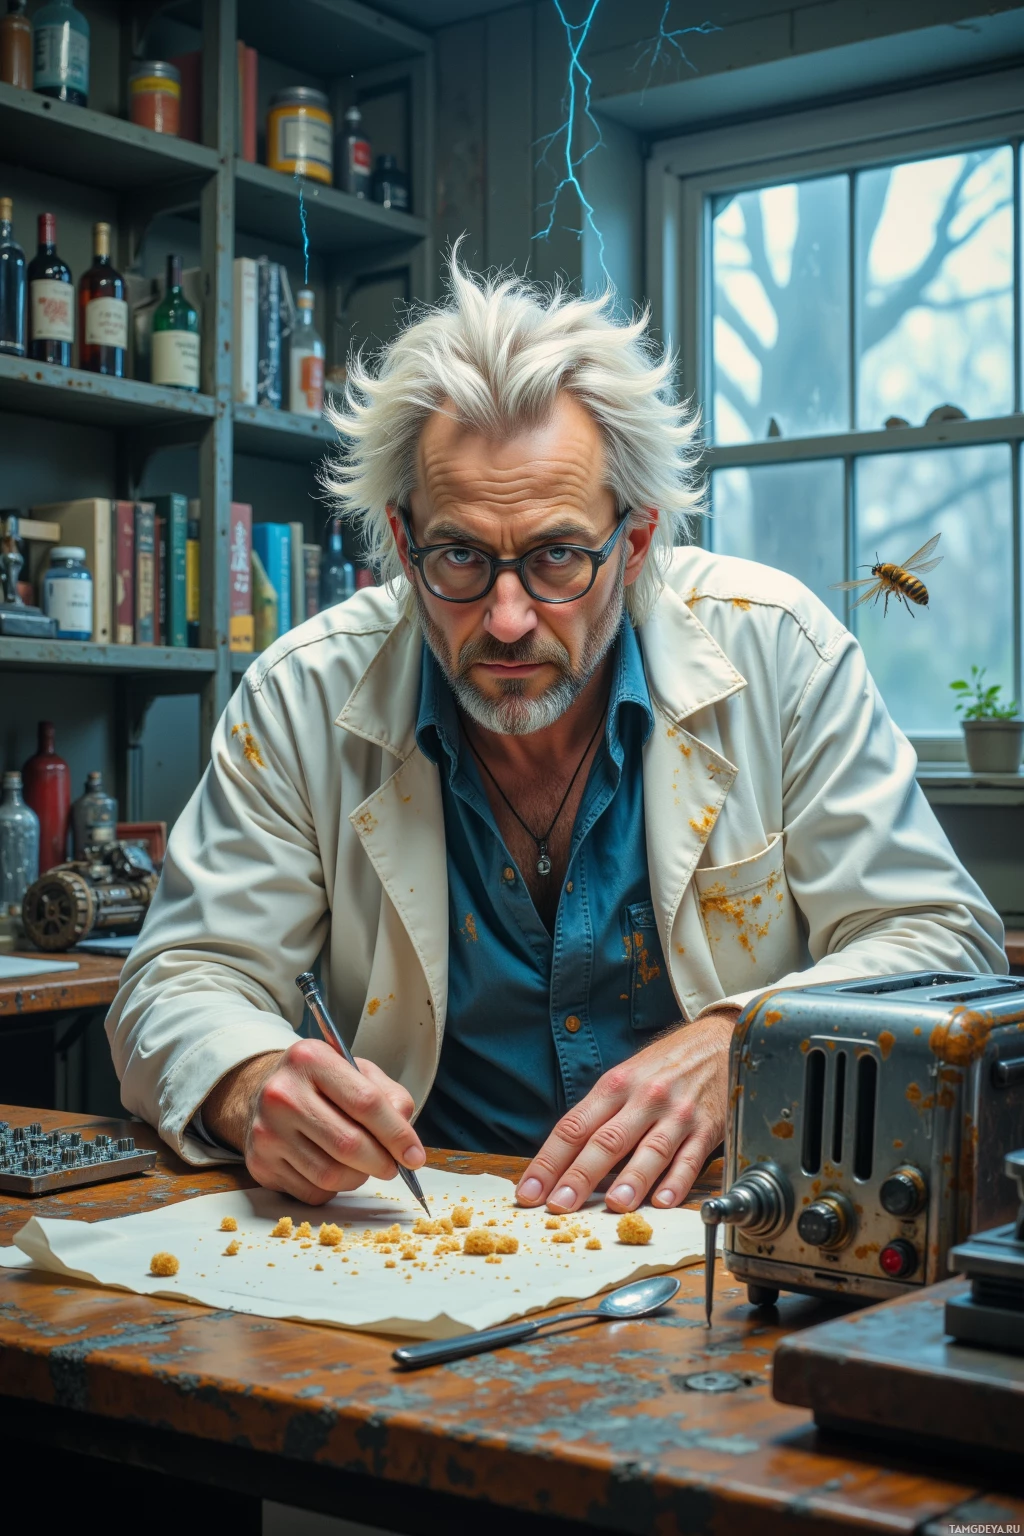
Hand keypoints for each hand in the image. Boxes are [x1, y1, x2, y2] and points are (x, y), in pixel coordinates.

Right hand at [203, 1040, 425, 1203]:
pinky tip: (331, 1166)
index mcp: (310, 1059)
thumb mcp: (358, 1072)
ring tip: (362, 1164)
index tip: (415, 1156)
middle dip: (381, 1162)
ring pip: (330, 1175)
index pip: (365, 1102)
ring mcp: (266, 1131)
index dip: (397, 1134)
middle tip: (393, 1166)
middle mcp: (282, 1093)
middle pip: (348, 1144)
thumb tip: (406, 1142)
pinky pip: (312, 1191)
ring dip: (358, 1177)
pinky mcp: (260, 1163)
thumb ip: (390, 1097)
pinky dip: (333, 1188)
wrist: (263, 1092)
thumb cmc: (320, 1083)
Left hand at [515, 1010, 736, 1213]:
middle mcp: (644, 1097)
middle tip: (559, 1206)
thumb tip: (566, 1163)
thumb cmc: (664, 1066)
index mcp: (615, 1085)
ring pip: (651, 1150)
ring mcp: (677, 1113)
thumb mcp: (625, 1077)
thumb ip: (600, 1116)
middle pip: (606, 1140)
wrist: (717, 1041)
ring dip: (631, 1179)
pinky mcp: (708, 1127)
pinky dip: (677, 1181)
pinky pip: (691, 1158)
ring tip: (614, 1205)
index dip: (549, 1161)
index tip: (529, 1191)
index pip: (573, 1127)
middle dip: (579, 1176)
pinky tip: (664, 1201)